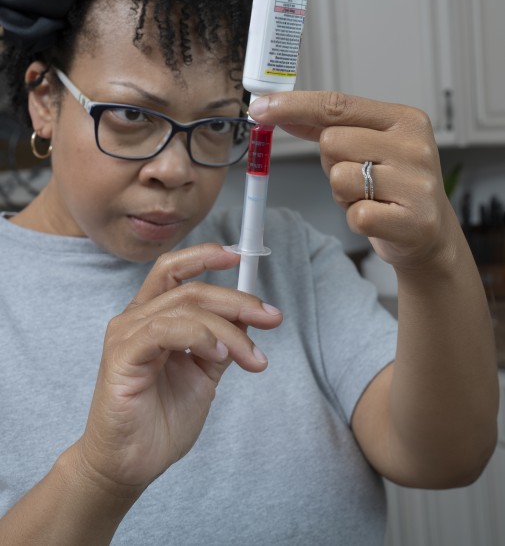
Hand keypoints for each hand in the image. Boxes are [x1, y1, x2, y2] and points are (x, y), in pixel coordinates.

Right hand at [74, 244, 281, 493]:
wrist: (131, 465)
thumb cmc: (161, 419)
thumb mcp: (204, 373)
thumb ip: (222, 341)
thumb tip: (249, 315)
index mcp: (153, 317)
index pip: (175, 272)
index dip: (205, 257)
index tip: (240, 258)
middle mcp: (136, 319)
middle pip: (191, 289)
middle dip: (237, 300)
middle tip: (270, 318)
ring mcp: (126, 334)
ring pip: (185, 308)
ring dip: (227, 327)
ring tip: (251, 355)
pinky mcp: (121, 355)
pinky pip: (164, 330)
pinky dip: (199, 336)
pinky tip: (220, 354)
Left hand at [249, 91, 454, 268]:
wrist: (430, 234)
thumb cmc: (393, 186)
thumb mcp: (370, 146)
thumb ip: (330, 126)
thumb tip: (276, 110)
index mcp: (405, 120)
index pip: (337, 105)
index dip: (293, 106)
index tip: (259, 108)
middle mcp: (414, 147)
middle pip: (332, 142)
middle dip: (331, 163)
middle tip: (357, 176)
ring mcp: (416, 184)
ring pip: (339, 179)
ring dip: (343, 194)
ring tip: (368, 197)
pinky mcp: (411, 221)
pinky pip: (355, 214)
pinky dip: (356, 219)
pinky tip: (377, 218)